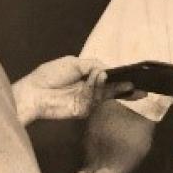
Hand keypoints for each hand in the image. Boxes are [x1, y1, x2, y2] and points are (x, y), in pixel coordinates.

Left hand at [12, 56, 135, 124]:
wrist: (34, 92)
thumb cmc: (49, 75)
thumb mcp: (73, 62)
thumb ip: (93, 64)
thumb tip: (108, 69)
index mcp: (88, 76)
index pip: (109, 77)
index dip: (121, 76)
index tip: (135, 76)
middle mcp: (90, 89)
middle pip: (112, 89)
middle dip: (125, 87)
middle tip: (138, 86)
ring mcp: (87, 100)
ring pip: (106, 94)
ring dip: (112, 86)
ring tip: (117, 79)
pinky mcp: (83, 110)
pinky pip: (95, 100)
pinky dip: (98, 89)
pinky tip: (99, 79)